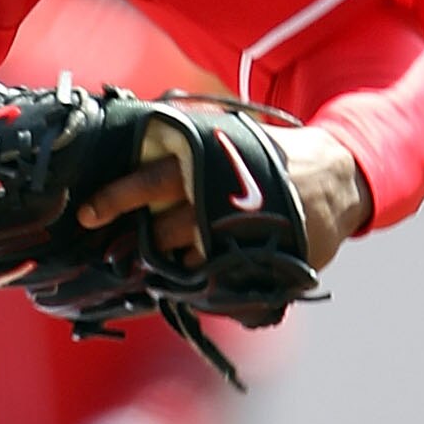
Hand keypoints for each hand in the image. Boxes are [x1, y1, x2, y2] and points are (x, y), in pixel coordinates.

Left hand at [74, 119, 368, 269]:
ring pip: (190, 261)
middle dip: (141, 245)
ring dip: (176, 267)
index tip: (86, 213)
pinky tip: (211, 276)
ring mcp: (244, 231)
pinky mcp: (266, 259)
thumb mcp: (225, 139)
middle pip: (165, 229)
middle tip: (118, 254)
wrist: (337, 175)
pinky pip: (224, 284)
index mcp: (205, 163)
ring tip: (175, 263)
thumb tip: (126, 149)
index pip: (150, 180)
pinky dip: (210, 284)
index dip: (116, 197)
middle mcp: (220, 196)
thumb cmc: (266, 157)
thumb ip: (183, 147)